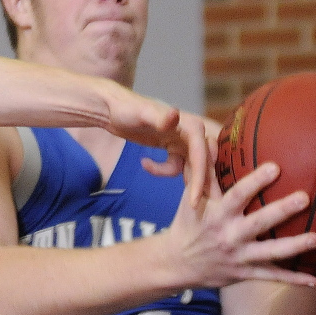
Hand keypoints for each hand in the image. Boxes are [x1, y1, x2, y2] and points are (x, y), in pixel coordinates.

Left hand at [105, 92, 207, 209]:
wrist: (112, 108)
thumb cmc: (126, 108)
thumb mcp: (142, 113)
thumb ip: (159, 117)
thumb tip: (175, 114)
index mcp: (190, 125)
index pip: (201, 154)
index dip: (200, 177)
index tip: (194, 199)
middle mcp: (191, 132)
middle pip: (204, 163)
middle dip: (202, 184)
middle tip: (196, 206)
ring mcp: (182, 140)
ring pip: (192, 167)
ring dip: (186, 180)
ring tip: (178, 194)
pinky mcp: (173, 146)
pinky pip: (178, 165)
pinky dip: (165, 170)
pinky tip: (145, 163)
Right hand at [166, 161, 315, 288]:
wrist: (177, 261)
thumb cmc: (188, 222)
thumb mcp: (191, 197)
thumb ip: (206, 173)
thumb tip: (212, 142)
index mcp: (217, 213)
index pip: (238, 195)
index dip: (256, 182)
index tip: (275, 167)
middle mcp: (229, 234)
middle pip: (259, 222)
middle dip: (282, 210)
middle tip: (305, 198)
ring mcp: (238, 256)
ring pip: (270, 252)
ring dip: (294, 246)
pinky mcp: (244, 273)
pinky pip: (270, 276)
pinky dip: (292, 279)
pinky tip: (314, 280)